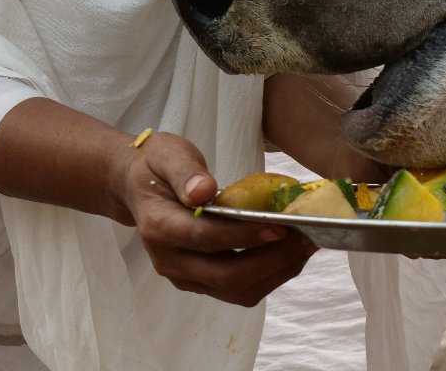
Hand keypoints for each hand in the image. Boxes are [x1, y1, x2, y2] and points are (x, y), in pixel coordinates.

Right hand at [113, 130, 316, 307]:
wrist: (139, 188)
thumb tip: (203, 192)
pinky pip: (240, 290)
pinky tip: (291, 252)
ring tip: (306, 244)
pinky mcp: (201, 283)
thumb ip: (185, 172)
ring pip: (238, 291)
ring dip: (277, 271)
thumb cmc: (156, 167)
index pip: (206, 239)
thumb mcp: (167, 154)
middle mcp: (170, 261)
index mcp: (159, 227)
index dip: (245, 236)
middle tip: (305, 235)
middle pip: (227, 276)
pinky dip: (271, 275)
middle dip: (272, 259)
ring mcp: (185, 277)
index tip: (280, 225)